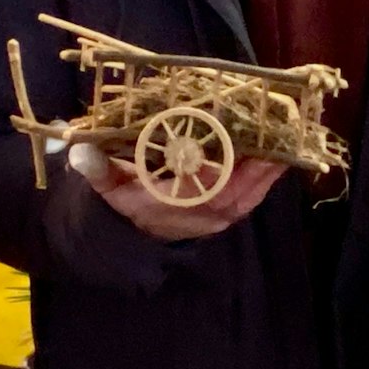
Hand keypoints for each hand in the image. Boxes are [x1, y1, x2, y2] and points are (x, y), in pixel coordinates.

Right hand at [75, 147, 285, 241]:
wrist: (132, 234)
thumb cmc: (123, 200)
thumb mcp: (107, 186)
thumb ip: (96, 168)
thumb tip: (79, 150)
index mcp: (174, 205)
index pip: (206, 190)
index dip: (228, 172)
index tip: (245, 148)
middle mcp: (201, 214)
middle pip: (239, 192)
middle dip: (261, 166)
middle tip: (281, 135)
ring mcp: (217, 217)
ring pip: (250, 195)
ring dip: (270, 170)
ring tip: (288, 140)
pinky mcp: (226, 213)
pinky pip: (251, 197)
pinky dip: (265, 178)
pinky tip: (278, 156)